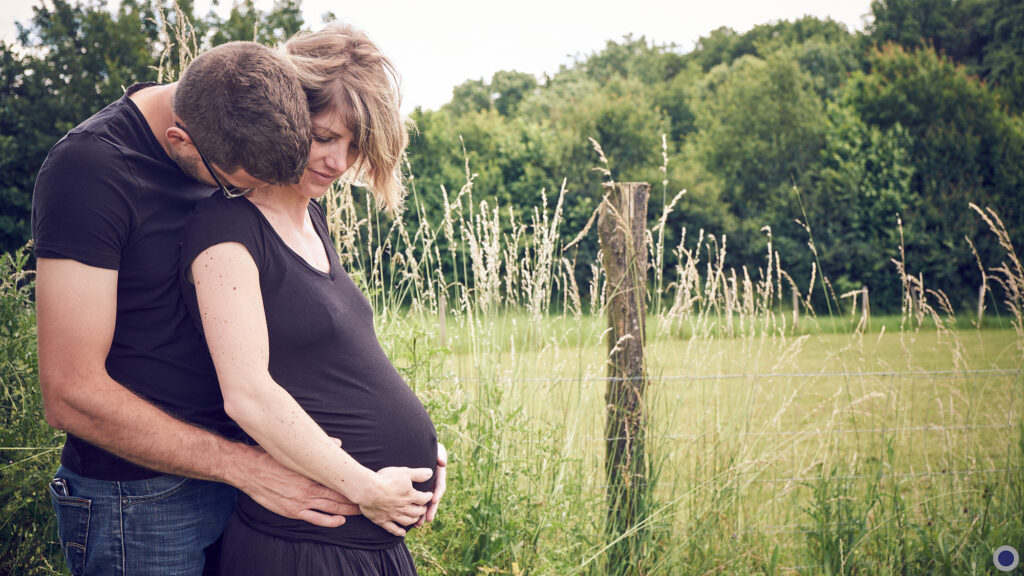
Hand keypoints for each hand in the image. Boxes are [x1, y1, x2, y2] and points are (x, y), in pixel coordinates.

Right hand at [236, 446, 358, 526]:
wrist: (250, 470)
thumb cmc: (272, 457)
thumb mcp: (294, 450)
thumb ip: (318, 448)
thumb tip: (338, 443)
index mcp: (312, 472)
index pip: (339, 479)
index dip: (353, 483)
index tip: (365, 483)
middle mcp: (309, 487)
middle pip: (339, 495)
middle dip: (354, 498)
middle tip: (368, 500)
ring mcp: (302, 501)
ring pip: (331, 508)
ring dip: (347, 510)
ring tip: (360, 511)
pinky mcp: (293, 510)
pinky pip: (316, 518)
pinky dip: (330, 521)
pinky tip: (341, 520)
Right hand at [358, 466, 432, 536]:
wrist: (368, 490)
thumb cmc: (385, 479)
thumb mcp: (404, 472)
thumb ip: (418, 474)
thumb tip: (430, 473)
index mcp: (410, 496)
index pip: (423, 499)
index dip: (428, 497)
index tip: (429, 495)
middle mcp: (403, 508)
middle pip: (417, 512)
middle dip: (422, 510)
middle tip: (423, 508)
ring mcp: (393, 515)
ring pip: (407, 521)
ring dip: (413, 520)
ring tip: (416, 518)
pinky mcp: (382, 520)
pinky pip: (392, 529)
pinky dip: (399, 532)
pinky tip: (403, 533)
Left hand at [418, 442, 446, 525]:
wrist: (413, 447)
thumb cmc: (425, 447)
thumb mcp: (435, 449)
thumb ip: (440, 454)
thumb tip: (442, 463)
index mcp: (438, 475)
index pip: (440, 486)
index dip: (438, 493)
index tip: (434, 500)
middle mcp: (432, 483)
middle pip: (433, 499)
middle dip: (430, 509)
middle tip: (427, 519)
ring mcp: (425, 488)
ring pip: (424, 503)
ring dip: (422, 514)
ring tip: (418, 524)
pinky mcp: (415, 491)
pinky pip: (415, 502)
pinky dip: (413, 510)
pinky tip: (410, 519)